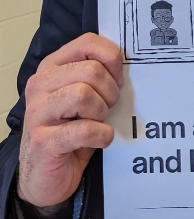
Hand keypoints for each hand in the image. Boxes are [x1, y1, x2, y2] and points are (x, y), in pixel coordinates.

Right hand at [15, 33, 126, 211]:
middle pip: (92, 71)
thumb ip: (99, 80)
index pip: (87, 43)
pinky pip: (85, 130)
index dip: (111, 60)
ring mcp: (38, 112)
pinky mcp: (44, 140)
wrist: (46, 175)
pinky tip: (97, 141)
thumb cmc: (71, 135)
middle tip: (105, 110)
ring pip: (84, 95)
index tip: (117, 79)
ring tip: (95, 124)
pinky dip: (101, 137)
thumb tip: (130, 66)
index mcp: (52, 70)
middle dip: (110, 93)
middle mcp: (40, 86)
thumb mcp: (86, 102)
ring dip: (101, 114)